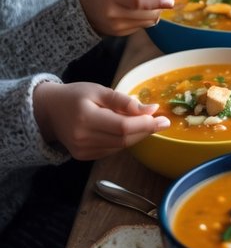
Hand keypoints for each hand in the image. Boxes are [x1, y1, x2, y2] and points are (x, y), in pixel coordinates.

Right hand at [33, 81, 169, 158]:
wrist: (49, 111)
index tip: (164, 118)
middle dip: (146, 130)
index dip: (145, 124)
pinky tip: (128, 129)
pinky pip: (111, 150)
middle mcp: (83, 139)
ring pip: (120, 147)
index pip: (122, 127)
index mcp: (86, 119)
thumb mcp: (99, 90)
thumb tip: (150, 109)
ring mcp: (82, 151)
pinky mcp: (83, 157)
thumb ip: (123, 101)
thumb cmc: (75, 95)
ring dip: (137, 136)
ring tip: (146, 122)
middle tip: (162, 121)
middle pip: (123, 139)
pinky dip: (124, 140)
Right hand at [78, 0, 178, 36]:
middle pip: (146, 13)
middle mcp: (112, 13)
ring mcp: (115, 26)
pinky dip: (147, 17)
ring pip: (147, 21)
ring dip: (156, 11)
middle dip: (160, 5)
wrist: (85, 7)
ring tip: (150, 1)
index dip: (157, 0)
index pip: (138, 1)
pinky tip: (140, 10)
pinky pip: (143, 26)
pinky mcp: (120, 34)